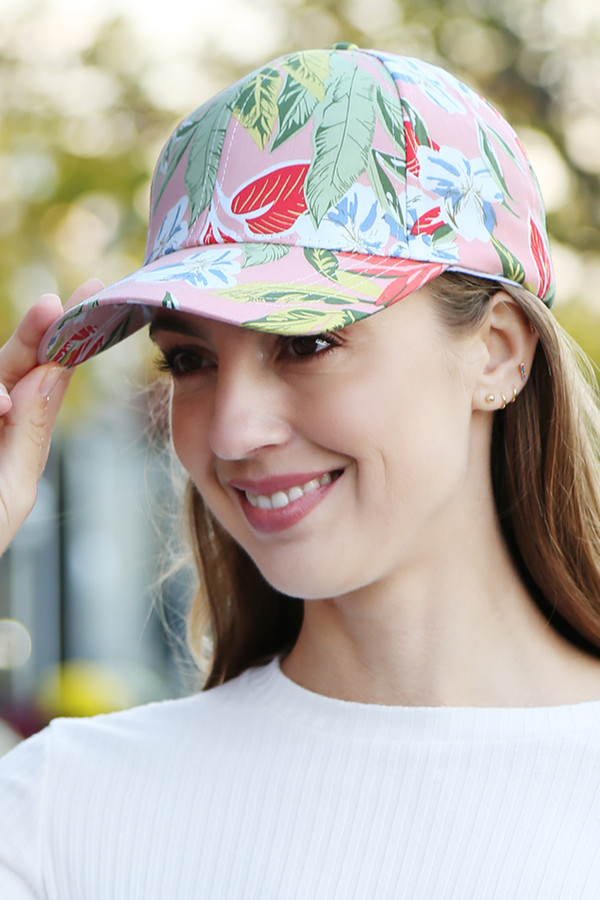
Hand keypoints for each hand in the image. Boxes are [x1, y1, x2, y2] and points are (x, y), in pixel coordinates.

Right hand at [0, 279, 102, 554]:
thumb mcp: (11, 492)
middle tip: (56, 304)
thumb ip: (28, 434)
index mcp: (17, 430)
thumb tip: (50, 375)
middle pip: (11, 365)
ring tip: (10, 391)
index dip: (69, 336)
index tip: (95, 296)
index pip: (48, 375)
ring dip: (3, 371)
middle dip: (33, 334)